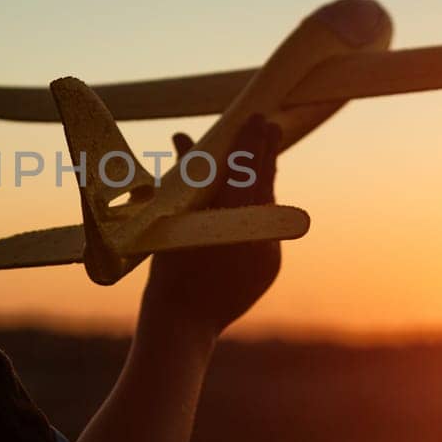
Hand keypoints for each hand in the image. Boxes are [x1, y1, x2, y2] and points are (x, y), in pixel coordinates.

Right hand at [142, 112, 283, 337]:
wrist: (183, 323)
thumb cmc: (169, 269)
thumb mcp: (173, 218)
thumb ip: (187, 178)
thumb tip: (184, 139)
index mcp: (231, 219)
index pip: (246, 170)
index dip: (250, 141)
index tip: (255, 117)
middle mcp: (258, 233)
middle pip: (265, 183)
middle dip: (266, 153)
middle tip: (268, 125)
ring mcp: (270, 251)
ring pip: (269, 206)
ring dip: (264, 181)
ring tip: (262, 156)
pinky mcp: (272, 265)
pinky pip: (268, 229)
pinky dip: (259, 212)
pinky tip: (255, 197)